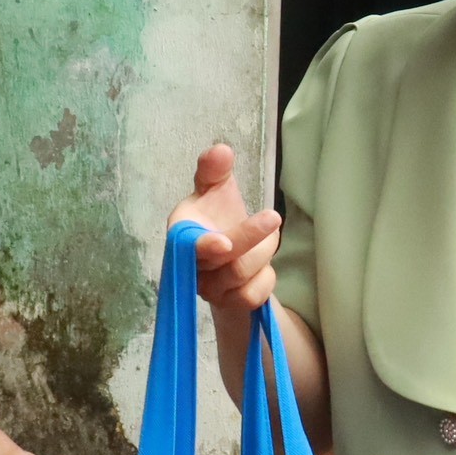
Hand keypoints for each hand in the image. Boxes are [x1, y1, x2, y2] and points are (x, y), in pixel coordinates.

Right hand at [171, 144, 282, 316]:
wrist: (227, 254)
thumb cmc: (217, 215)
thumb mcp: (215, 187)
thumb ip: (213, 170)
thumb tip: (221, 150)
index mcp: (182, 233)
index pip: (187, 245)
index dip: (204, 246)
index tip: (224, 242)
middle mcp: (192, 265)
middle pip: (224, 259)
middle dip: (250, 238)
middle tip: (272, 217)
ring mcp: (209, 288)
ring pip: (242, 276)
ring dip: (262, 253)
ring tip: (267, 237)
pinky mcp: (229, 304)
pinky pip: (253, 296)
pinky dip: (266, 278)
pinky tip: (264, 266)